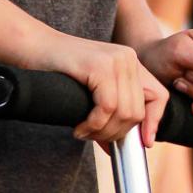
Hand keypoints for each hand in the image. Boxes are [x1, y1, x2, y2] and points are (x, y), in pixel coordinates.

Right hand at [44, 33, 169, 146]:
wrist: (33, 47)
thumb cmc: (58, 71)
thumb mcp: (92, 90)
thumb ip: (109, 109)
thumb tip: (117, 145)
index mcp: (131, 62)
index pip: (159, 97)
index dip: (153, 123)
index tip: (144, 143)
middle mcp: (128, 58)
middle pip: (138, 112)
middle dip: (116, 133)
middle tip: (92, 137)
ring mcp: (116, 60)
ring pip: (123, 113)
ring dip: (102, 132)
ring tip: (83, 133)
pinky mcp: (100, 66)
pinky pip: (107, 108)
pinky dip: (93, 125)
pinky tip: (79, 127)